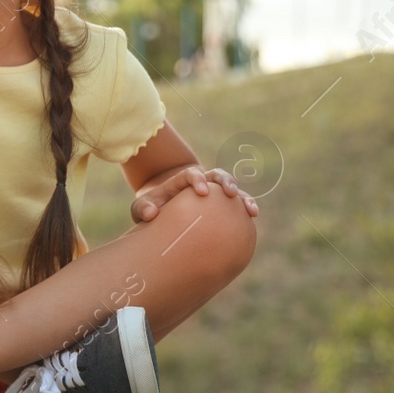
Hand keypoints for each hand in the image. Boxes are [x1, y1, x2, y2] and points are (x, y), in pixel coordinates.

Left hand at [131, 165, 257, 222]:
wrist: (163, 209)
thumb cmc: (152, 207)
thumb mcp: (141, 207)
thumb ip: (141, 209)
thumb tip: (150, 214)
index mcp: (183, 180)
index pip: (192, 174)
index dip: (198, 179)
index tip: (201, 192)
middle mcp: (202, 182)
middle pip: (217, 175)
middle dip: (226, 182)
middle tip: (231, 193)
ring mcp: (214, 193)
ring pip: (232, 189)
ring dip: (243, 196)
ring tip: (251, 210)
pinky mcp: (222, 205)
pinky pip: (237, 205)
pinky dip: (246, 207)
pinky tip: (252, 218)